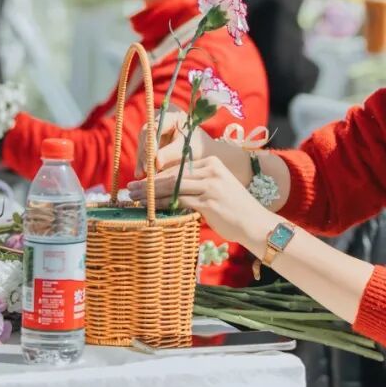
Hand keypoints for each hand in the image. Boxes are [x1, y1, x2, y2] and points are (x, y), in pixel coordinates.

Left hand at [127, 155, 270, 249]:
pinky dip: (162, 205)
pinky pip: (179, 201)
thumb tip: (169, 191)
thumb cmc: (235, 209)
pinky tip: (151, 209)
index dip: (157, 174)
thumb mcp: (216, 189)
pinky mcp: (208, 201)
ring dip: (151, 194)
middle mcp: (211, 170)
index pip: (178, 167)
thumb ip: (196, 186)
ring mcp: (210, 185)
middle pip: (172, 175)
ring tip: (135, 198)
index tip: (140, 180)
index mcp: (212, 163)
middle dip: (149, 183)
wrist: (255, 223)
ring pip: (172, 187)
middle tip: (130, 189)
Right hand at [135, 107, 206, 179]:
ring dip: (142, 161)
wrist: (203, 155)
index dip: (151, 141)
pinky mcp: (151, 149)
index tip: (152, 157)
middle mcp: (159, 125)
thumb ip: (170, 153)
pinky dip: (143, 166)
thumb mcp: (186, 149)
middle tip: (146, 169)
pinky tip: (141, 177)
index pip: (155, 126)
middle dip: (145, 154)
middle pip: (145, 137)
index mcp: (170, 118)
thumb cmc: (197, 148)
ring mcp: (154, 137)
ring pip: (143, 147)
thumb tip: (156, 162)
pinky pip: (144, 156)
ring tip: (142, 175)